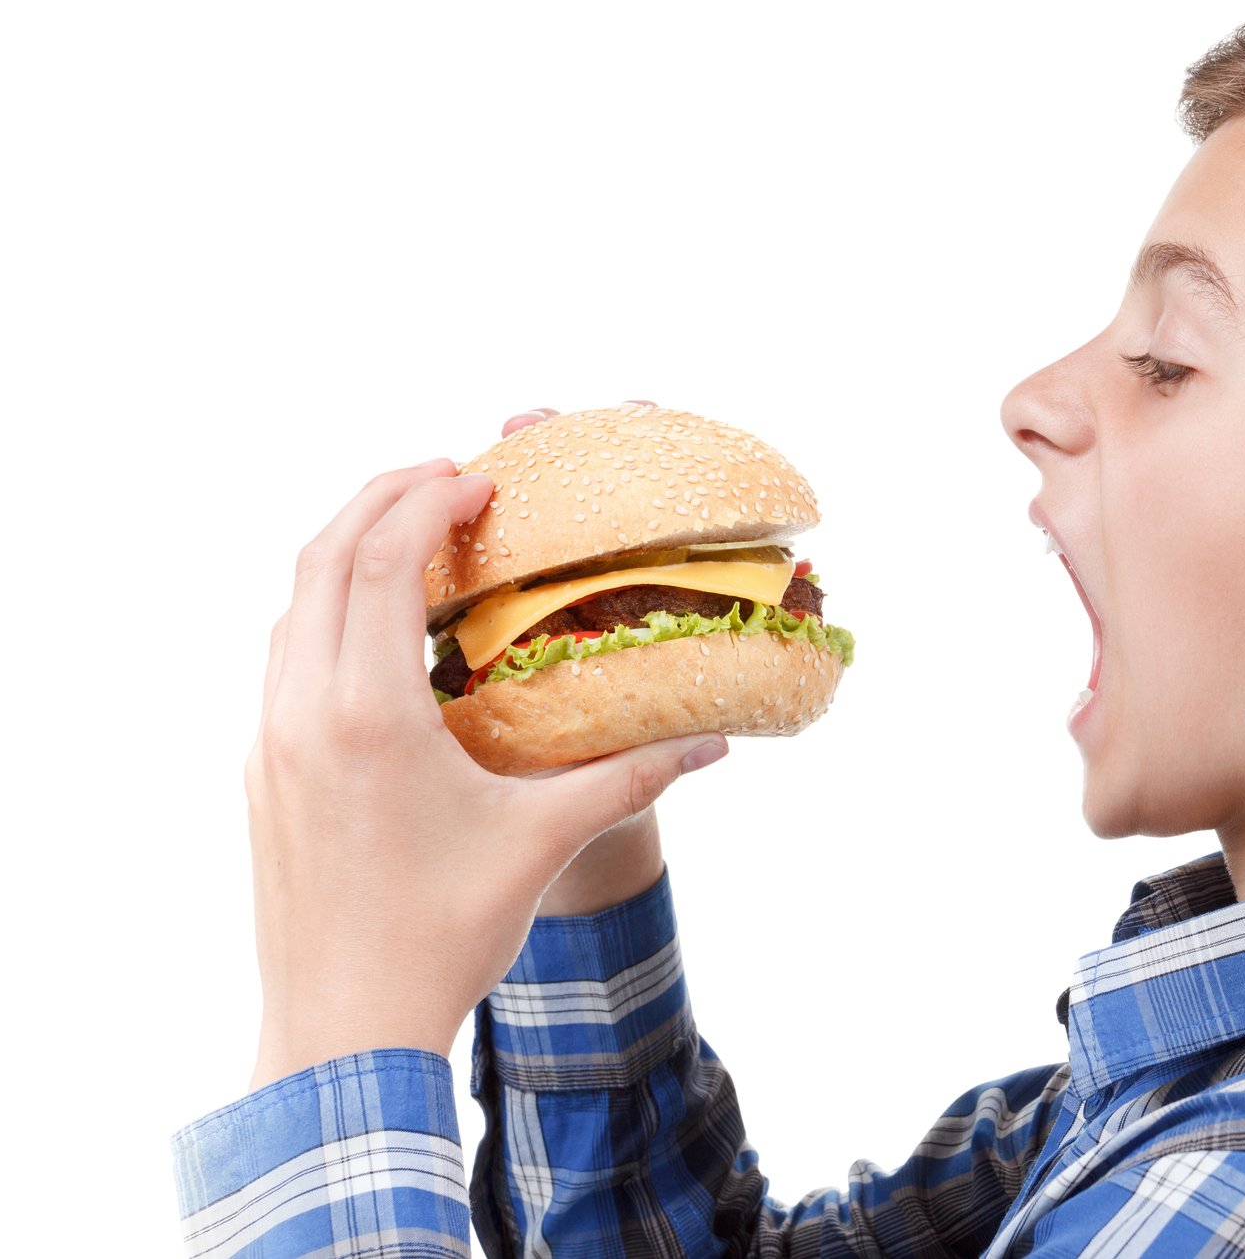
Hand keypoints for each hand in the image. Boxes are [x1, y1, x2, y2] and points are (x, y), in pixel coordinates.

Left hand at [244, 440, 725, 1091]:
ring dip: (345, 551)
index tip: (481, 480)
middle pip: (319, 559)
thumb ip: (630, 777)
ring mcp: (271, 742)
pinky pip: (283, 658)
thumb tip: (716, 743)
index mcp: (367, 714)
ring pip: (291, 607)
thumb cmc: (442, 936)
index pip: (379, 561)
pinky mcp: (264, 772)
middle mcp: (302, 712)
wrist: (342, 1030)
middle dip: (380, 499)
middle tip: (447, 478)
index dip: (427, 503)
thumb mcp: (543, 844)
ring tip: (411, 534)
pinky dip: (325, 611)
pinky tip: (377, 631)